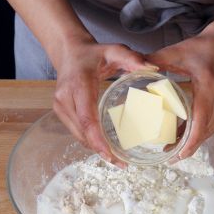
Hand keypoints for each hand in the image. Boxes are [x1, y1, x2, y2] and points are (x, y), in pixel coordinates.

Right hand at [53, 39, 156, 162]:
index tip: (110, 153)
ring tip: (116, 159)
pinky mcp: (61, 111)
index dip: (97, 138)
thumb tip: (153, 69)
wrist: (69, 52)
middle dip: (100, 150)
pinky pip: (76, 131)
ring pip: (78, 135)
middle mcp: (65, 98)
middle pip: (82, 132)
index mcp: (78, 85)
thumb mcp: (115, 50)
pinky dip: (90, 141)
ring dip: (95, 148)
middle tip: (121, 163)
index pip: (87, 118)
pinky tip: (105, 147)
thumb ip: (133, 58)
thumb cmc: (94, 53)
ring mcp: (60, 106)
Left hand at [146, 32, 213, 158]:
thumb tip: (135, 68)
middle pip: (207, 129)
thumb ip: (155, 60)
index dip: (190, 140)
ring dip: (195, 141)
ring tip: (175, 150)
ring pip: (211, 129)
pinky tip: (186, 137)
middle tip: (170, 156)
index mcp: (209, 83)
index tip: (177, 154)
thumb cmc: (201, 47)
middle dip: (189, 146)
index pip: (201, 118)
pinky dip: (201, 132)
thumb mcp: (176, 51)